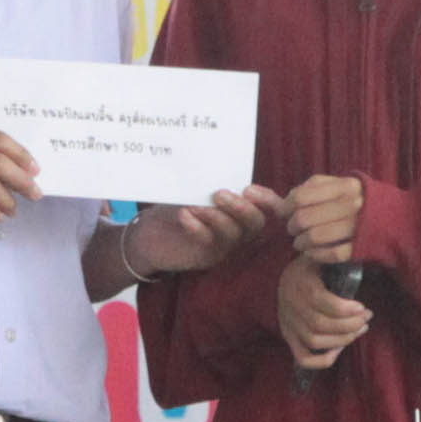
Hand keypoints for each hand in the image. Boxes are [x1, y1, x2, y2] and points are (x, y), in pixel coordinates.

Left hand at [126, 185, 280, 279]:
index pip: (269, 207)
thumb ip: (208, 182)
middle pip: (255, 222)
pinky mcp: (207, 257)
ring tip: (194, 205)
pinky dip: (197, 227)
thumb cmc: (176, 205)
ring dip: (216, 216)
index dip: (267, 200)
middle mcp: (240, 229)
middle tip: (219, 194)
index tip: (249, 189)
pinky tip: (184, 215)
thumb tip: (213, 164)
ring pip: (233, 233)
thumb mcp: (193, 189)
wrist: (151, 234)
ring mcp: (225, 245)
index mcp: (242, 209)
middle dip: (240, 207)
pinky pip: (209, 242)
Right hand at [277, 253, 370, 371]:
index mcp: (300, 284)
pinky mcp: (288, 337)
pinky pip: (303, 357)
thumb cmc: (311, 267)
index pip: (322, 302)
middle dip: (349, 325)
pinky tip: (340, 349)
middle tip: (366, 319)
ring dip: (341, 340)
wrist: (284, 277)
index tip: (363, 308)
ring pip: (314, 341)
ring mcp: (288, 324)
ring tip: (359, 329)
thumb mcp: (320, 257)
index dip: (345, 309)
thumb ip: (335, 259)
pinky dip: (322, 360)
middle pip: (320, 325)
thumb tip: (355, 259)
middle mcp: (291, 306)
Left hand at [285, 174, 366, 265]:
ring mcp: (358, 227)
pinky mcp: (361, 248)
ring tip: (300, 243)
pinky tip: (311, 253)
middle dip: (292, 227)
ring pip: (315, 237)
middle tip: (293, 230)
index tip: (285, 213)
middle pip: (304, 218)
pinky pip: (331, 254)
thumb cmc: (360, 201)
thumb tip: (278, 199)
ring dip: (301, 243)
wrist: (396, 219)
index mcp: (344, 186)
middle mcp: (352, 204)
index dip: (286, 207)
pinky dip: (315, 255)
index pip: (301, 197)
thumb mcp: (339, 186)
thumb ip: (309, 189)